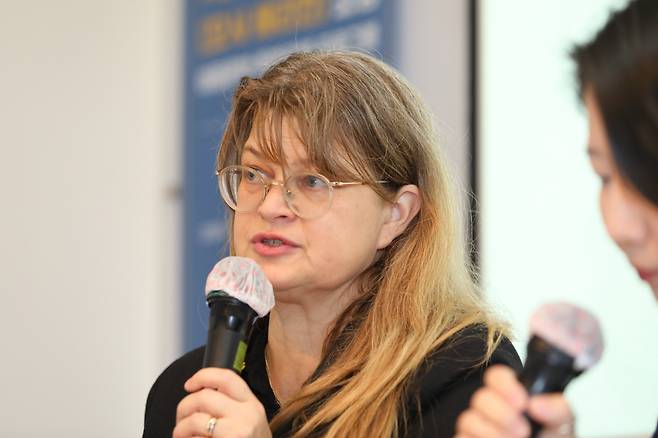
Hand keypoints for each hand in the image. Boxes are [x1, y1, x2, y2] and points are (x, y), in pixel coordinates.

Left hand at [174, 367, 271, 437]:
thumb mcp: (250, 422)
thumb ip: (233, 406)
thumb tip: (201, 393)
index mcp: (252, 405)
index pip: (226, 378)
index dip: (203, 376)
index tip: (189, 385)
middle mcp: (247, 417)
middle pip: (204, 397)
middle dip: (184, 406)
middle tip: (181, 419)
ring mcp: (236, 433)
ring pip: (195, 420)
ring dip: (180, 428)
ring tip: (181, 436)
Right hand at [454, 365, 574, 437]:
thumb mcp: (562, 425)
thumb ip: (558, 409)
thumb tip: (535, 404)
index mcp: (512, 397)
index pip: (496, 377)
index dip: (505, 385)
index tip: (522, 402)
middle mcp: (492, 410)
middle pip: (480, 397)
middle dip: (501, 414)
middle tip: (523, 430)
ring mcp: (479, 427)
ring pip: (468, 419)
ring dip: (491, 432)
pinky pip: (461, 436)